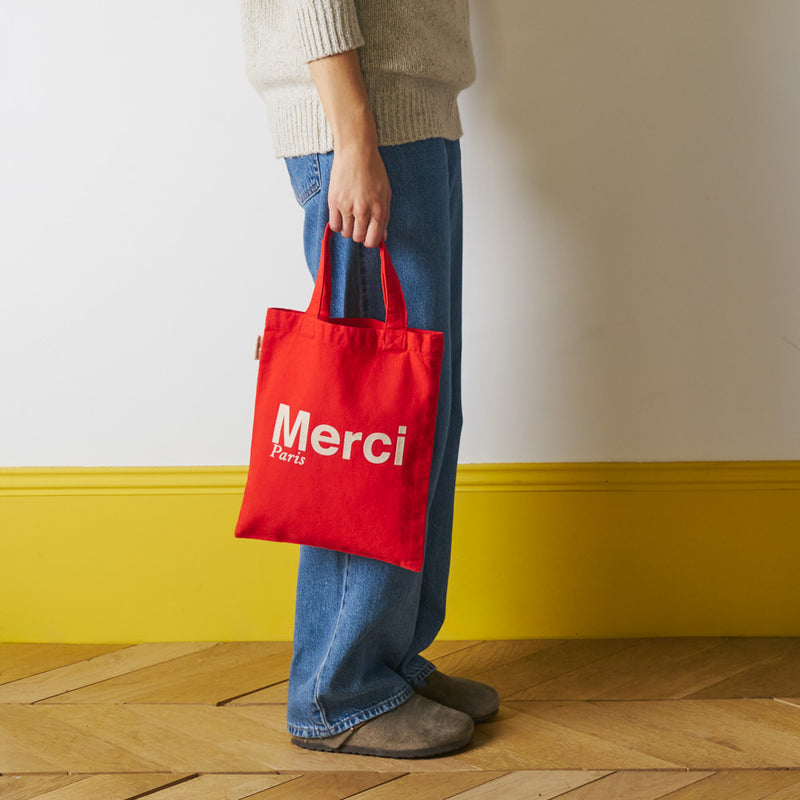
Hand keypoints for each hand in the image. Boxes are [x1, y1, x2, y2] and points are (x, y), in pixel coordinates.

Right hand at [308, 50, 389, 247]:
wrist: (357, 151)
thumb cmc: (374, 171)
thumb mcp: (386, 194)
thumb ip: (384, 217)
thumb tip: (382, 237)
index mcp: (379, 210)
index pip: (372, 240)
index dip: (370, 241)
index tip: (368, 235)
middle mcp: (363, 211)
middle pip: (358, 238)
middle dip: (359, 234)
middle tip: (359, 224)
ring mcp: (348, 207)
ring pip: (346, 233)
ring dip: (348, 228)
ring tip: (350, 217)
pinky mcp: (334, 202)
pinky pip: (333, 225)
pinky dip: (337, 224)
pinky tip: (341, 215)